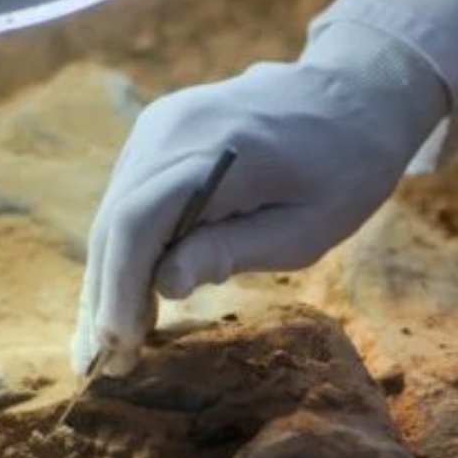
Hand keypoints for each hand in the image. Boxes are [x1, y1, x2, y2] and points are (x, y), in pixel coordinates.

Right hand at [73, 23, 447, 375]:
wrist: (354, 93)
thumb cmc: (346, 169)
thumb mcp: (306, 227)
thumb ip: (233, 250)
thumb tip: (164, 284)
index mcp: (218, 151)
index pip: (141, 221)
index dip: (121, 288)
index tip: (119, 345)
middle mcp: (174, 127)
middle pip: (116, 219)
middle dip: (105, 295)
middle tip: (104, 363)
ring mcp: (161, 123)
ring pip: (114, 209)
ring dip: (107, 277)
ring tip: (107, 343)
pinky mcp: (160, 129)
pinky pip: (128, 193)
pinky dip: (123, 246)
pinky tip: (125, 295)